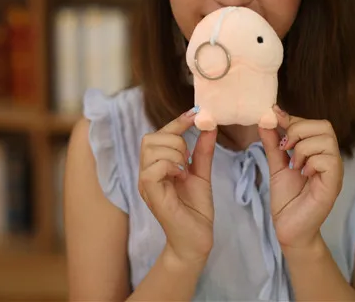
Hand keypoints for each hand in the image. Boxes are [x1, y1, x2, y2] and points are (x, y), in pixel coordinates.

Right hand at [138, 108, 217, 265]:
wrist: (196, 240)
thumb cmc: (195, 210)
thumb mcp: (202, 174)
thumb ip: (203, 151)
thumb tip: (209, 127)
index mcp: (156, 167)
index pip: (159, 135)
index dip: (176, 122)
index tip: (195, 114)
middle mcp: (147, 173)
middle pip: (150, 137)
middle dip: (175, 140)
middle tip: (188, 159)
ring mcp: (146, 184)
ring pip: (151, 149)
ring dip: (174, 153)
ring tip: (185, 170)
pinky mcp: (150, 194)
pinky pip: (152, 168)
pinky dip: (170, 166)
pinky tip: (181, 176)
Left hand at [258, 106, 343, 252]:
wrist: (289, 228)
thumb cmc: (287, 200)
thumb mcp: (277, 166)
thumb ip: (273, 144)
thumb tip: (265, 121)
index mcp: (318, 152)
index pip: (314, 123)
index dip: (294, 118)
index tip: (275, 116)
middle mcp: (329, 158)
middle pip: (324, 126)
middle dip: (299, 130)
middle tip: (285, 147)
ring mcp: (334, 170)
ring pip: (326, 140)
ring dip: (304, 148)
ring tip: (294, 165)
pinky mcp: (334, 183)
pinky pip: (328, 159)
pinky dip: (311, 162)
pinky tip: (303, 174)